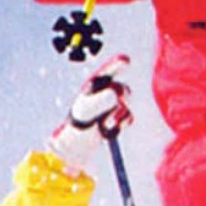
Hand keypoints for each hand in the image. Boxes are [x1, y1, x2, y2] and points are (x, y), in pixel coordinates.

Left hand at [48, 55, 133, 172]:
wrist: (77, 144)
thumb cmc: (79, 123)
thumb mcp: (87, 109)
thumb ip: (101, 99)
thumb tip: (116, 94)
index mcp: (93, 86)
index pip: (107, 72)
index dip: (117, 64)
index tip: (126, 60)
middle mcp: (104, 93)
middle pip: (122, 89)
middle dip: (122, 96)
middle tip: (120, 100)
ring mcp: (112, 106)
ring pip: (126, 105)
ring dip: (118, 116)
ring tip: (105, 125)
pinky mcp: (117, 119)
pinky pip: (129, 117)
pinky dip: (122, 124)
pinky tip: (109, 131)